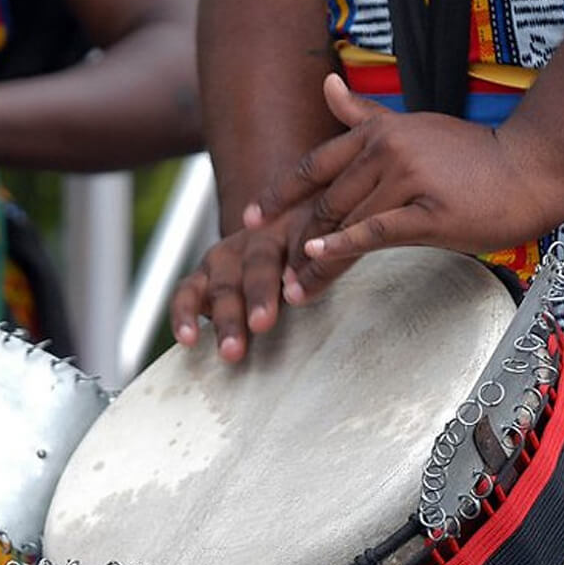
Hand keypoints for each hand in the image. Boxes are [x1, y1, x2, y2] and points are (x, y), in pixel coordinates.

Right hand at [169, 201, 358, 362]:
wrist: (279, 214)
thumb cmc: (317, 235)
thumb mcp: (336, 230)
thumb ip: (347, 248)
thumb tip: (379, 245)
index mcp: (295, 224)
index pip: (296, 244)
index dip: (294, 268)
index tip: (294, 292)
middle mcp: (257, 238)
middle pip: (257, 264)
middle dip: (258, 295)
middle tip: (262, 324)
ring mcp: (226, 255)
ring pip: (223, 283)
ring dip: (227, 317)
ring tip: (232, 350)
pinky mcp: (203, 273)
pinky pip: (187, 292)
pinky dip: (184, 314)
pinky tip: (189, 339)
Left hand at [251, 74, 563, 275]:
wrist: (529, 170)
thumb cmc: (473, 156)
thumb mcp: (411, 126)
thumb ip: (363, 114)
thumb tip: (325, 84)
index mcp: (379, 134)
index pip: (315, 165)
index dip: (278, 195)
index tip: (251, 220)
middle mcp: (387, 150)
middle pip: (325, 201)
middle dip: (295, 241)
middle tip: (273, 274)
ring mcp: (408, 178)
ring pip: (346, 222)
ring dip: (315, 260)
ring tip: (295, 289)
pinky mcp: (428, 211)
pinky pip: (376, 231)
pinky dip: (344, 246)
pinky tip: (321, 259)